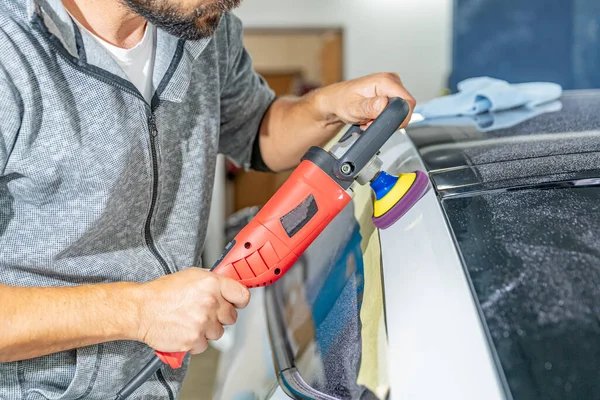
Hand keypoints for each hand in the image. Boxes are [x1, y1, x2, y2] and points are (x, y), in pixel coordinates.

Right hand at [134, 268, 249, 353]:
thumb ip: (212, 281)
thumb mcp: (190, 275)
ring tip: (191, 320)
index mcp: (212, 284)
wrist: (141, 310)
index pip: (242, 296)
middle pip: (232, 317)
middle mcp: (210, 302)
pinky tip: (185, 330)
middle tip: (206, 313)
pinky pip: (205, 345)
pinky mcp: (194, 340)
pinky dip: (196, 341)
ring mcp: (203, 323)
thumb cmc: (162, 292)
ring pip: (219, 332)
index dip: (239, 301)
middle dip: (221, 316)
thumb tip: (227, 287)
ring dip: (208, 329)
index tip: (235, 303)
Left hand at [315, 72, 416, 129]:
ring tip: (369, 119)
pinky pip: (393, 111)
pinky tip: (371, 117)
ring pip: (399, 111)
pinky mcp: (389, 95)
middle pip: (404, 108)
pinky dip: (382, 118)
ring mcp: (391, 88)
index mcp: (385, 81)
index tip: (384, 123)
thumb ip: (369, 107)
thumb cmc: (341, 101)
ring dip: (384, 120)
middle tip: (371, 121)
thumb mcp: (354, 107)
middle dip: (388, 120)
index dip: (399, 117)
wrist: (335, 102)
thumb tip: (384, 104)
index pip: (408, 102)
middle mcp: (391, 81)